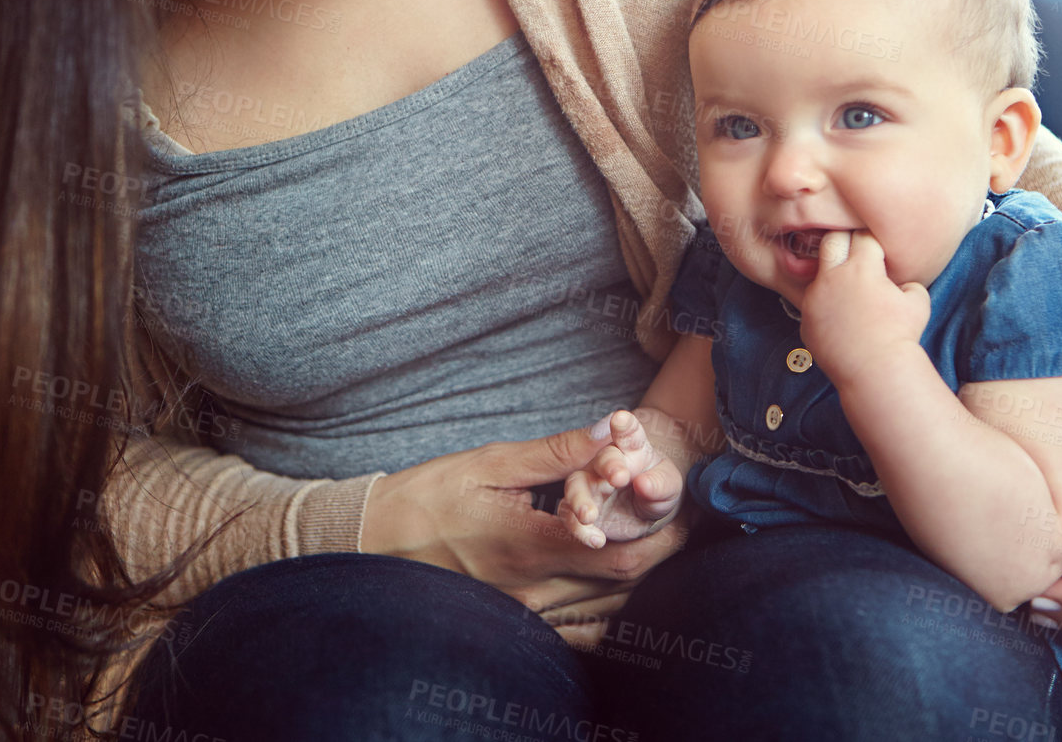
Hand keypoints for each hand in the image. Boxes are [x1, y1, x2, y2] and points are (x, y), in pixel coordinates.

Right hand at [359, 422, 691, 625]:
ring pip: (609, 607)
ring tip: (664, 537)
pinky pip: (583, 629)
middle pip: (621, 579)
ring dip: (643, 574)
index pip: (610, 541)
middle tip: (685, 516)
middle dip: (661, 545)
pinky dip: (613, 606)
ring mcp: (525, 613)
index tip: (675, 492)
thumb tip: (610, 432)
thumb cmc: (430, 495)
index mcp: (524, 543)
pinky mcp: (519, 624)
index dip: (652, 517)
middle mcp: (529, 588)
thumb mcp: (490, 462)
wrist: (375, 542)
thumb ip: (555, 452)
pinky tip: (626, 581)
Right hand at [559, 409, 684, 547]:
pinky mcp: (577, 509)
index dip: (625, 426)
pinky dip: (580, 529)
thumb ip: (660, 485)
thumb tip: (644, 484)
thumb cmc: (657, 490)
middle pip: (602, 458)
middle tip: (619, 476)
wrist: (644, 511)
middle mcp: (605, 462)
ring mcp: (588, 484)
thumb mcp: (668, 487)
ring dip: (580, 500)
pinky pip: (571, 517)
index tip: (622, 419)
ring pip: (576, 486)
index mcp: (630, 447)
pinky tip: (595, 540)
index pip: (629, 434)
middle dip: (609, 466)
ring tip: (589, 515)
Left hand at [798, 230, 929, 384]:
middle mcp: (832, 277)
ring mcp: (814, 298)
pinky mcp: (805, 319)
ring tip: (849, 292)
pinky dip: (825, 305)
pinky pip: (813, 303)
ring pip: (820, 274)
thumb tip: (899, 284)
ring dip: (834, 277)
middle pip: (832, 240)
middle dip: (846, 242)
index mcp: (861, 267)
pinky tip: (841, 317)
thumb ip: (908, 283)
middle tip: (857, 254)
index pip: (863, 237)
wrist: (875, 370)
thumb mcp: (918, 301)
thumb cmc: (901, 335)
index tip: (878, 252)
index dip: (874, 242)